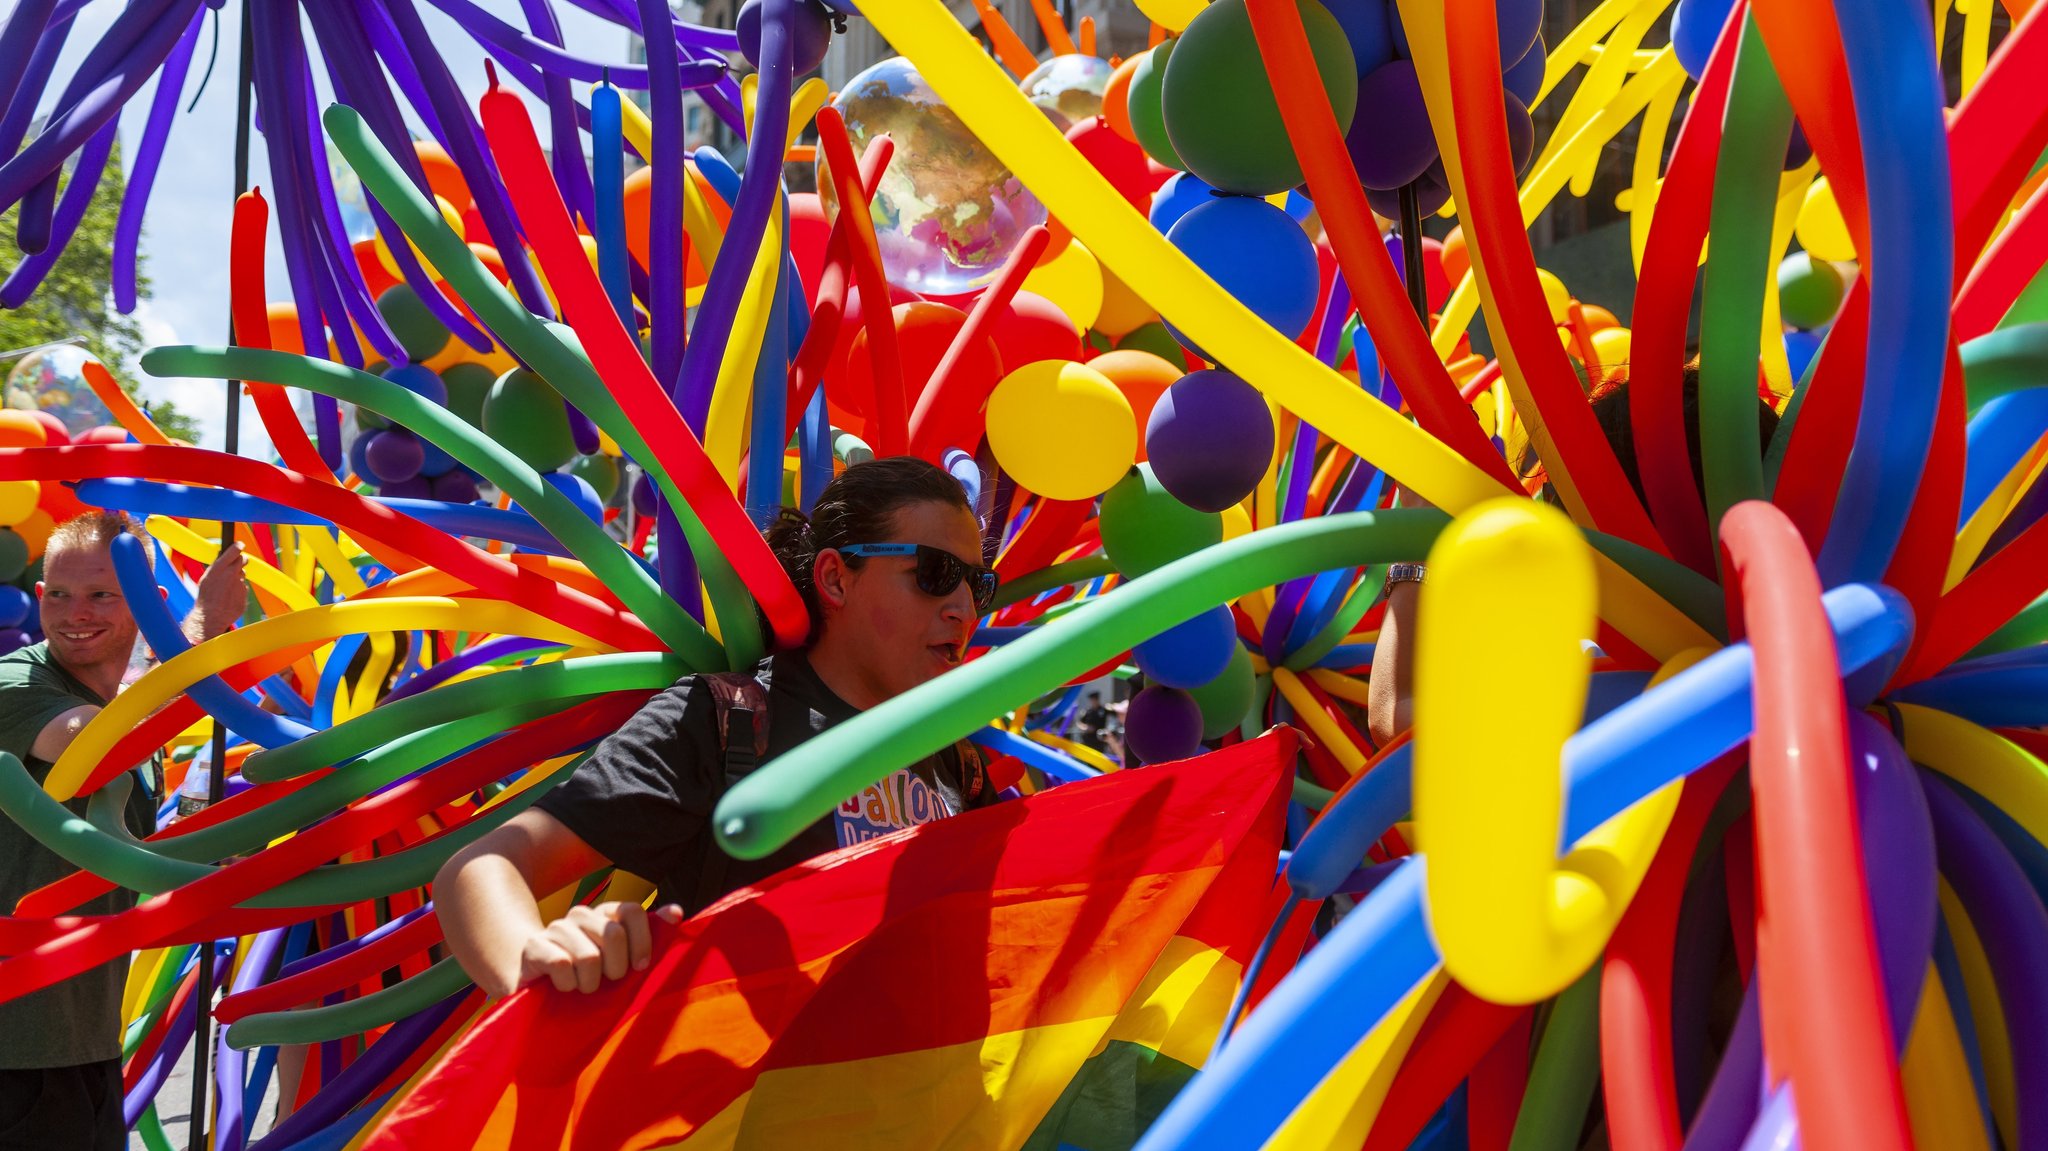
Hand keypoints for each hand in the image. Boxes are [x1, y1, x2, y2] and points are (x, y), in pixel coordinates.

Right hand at [188, 542, 247, 642]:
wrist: (210, 617)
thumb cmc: (205, 597)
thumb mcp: (206, 578)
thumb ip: (218, 567)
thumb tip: (225, 556)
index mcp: (219, 568)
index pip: (234, 551)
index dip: (238, 546)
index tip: (240, 544)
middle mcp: (232, 574)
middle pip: (243, 560)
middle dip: (241, 560)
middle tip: (238, 562)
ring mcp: (240, 584)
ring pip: (243, 576)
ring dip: (237, 578)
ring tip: (225, 588)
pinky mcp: (245, 594)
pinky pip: (243, 589)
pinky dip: (238, 591)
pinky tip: (228, 598)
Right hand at [517, 901, 682, 993]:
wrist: (538, 980)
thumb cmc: (589, 972)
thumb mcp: (623, 956)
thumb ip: (650, 934)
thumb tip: (675, 913)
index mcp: (605, 913)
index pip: (632, 911)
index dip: (642, 940)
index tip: (640, 965)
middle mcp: (581, 914)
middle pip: (613, 935)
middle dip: (615, 968)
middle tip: (606, 979)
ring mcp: (557, 927)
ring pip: (589, 958)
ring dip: (589, 983)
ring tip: (582, 984)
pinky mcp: (535, 946)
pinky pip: (562, 966)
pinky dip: (567, 985)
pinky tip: (562, 984)